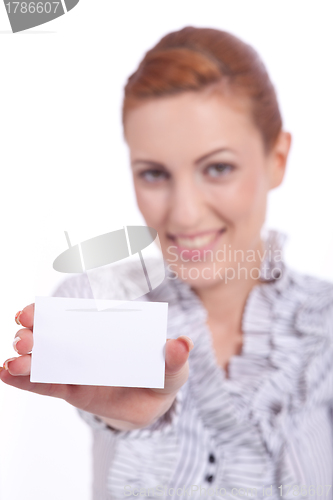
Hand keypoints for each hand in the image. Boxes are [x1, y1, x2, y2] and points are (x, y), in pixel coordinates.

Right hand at [0, 304, 192, 429]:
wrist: (151, 405)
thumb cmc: (161, 376)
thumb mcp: (172, 368)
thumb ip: (174, 358)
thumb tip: (182, 343)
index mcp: (105, 330)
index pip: (75, 317)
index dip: (51, 313)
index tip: (32, 313)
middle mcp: (85, 344)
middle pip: (53, 336)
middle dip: (34, 335)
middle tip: (24, 339)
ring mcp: (75, 367)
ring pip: (45, 360)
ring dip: (26, 359)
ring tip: (12, 363)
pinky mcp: (70, 390)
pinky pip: (45, 385)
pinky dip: (26, 380)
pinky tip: (6, 373)